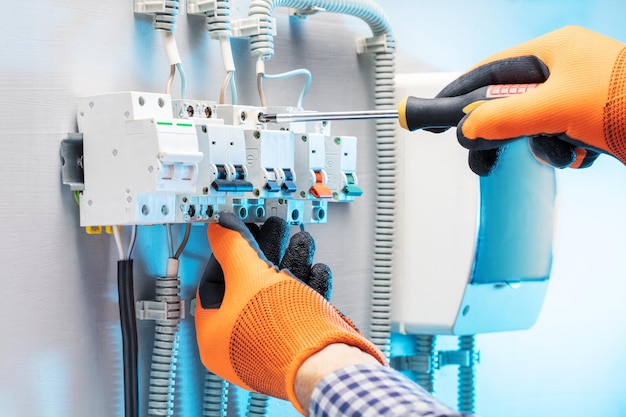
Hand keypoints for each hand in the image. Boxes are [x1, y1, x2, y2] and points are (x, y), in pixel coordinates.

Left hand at [194, 212, 385, 413]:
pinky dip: (308, 285)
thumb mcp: (249, 275)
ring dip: (292, 261)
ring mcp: (271, 342)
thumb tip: (220, 227)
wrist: (325, 363)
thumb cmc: (281, 331)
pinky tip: (317, 269)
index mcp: (216, 333)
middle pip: (249, 284)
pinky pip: (299, 307)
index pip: (213, 283)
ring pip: (278, 292)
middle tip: (274, 229)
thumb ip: (233, 246)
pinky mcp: (298, 341)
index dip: (228, 253)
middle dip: (267, 251)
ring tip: (302, 240)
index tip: (240, 234)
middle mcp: (241, 341)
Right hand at [434, 26, 625, 174]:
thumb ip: (502, 118)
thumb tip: (468, 129)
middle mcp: (562, 71)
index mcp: (553, 51)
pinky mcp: (587, 120)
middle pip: (507, 103)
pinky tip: (582, 152)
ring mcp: (576, 96)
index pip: (489, 69)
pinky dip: (562, 152)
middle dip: (499, 131)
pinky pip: (555, 139)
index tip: (437, 112)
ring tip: (561, 148)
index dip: (460, 91)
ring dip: (540, 145)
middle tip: (482, 155)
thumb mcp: (555, 108)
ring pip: (531, 127)